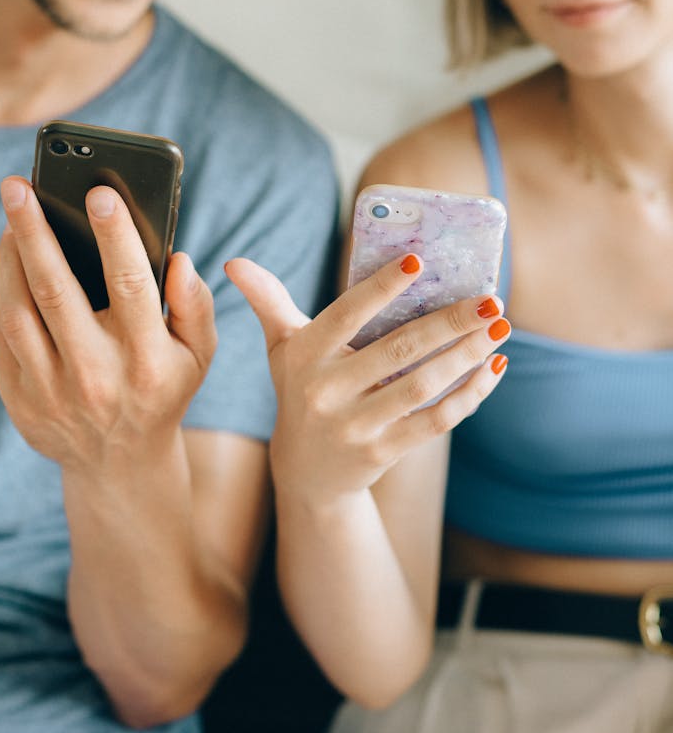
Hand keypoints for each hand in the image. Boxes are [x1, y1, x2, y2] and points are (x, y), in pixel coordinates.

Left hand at [0, 176, 216, 473]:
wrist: (120, 463)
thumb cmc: (163, 389)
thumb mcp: (199, 354)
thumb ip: (196, 304)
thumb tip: (178, 259)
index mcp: (148, 360)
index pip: (132, 285)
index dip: (116, 235)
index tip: (99, 192)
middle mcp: (97, 376)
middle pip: (57, 290)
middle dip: (36, 231)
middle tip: (17, 186)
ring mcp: (52, 392)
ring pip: (18, 311)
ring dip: (11, 258)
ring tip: (13, 218)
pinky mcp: (19, 401)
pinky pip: (1, 338)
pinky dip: (3, 294)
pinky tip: (11, 263)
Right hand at [226, 254, 508, 506]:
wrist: (306, 471)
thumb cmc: (301, 388)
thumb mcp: (282, 347)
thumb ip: (267, 301)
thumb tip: (233, 263)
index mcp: (304, 354)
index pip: (346, 314)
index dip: (381, 289)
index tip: (419, 261)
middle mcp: (326, 391)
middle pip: (398, 349)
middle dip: (449, 322)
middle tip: (490, 298)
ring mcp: (354, 426)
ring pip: (422, 385)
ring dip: (467, 356)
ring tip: (500, 328)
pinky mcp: (381, 453)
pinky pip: (434, 421)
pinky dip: (468, 395)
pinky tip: (493, 368)